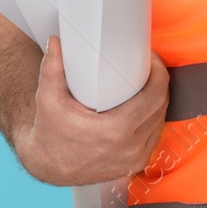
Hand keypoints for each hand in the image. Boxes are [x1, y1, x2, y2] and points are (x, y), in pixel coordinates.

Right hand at [14, 35, 170, 187]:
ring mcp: (133, 159)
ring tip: (148, 83)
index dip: (159, 74)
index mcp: (115, 132)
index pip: (155, 96)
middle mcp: (129, 148)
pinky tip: (147, 106)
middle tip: (148, 67)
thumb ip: (51, 69)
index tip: (151, 60)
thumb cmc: (49, 132)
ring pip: (159, 122)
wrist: (46, 165)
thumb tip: (55, 42)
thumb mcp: (48, 100)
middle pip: (161, 106)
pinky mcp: (134, 165)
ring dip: (158, 101)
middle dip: (159, 83)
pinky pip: (153, 137)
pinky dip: (153, 119)